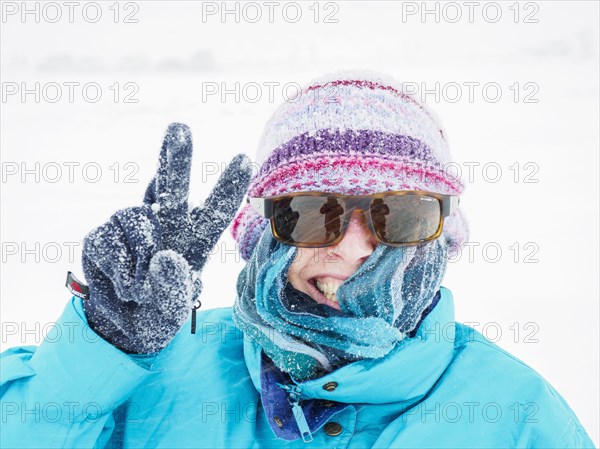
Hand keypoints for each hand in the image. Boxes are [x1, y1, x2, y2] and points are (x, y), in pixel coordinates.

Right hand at [81, 123, 251, 353]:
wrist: (119, 324)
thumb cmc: (157, 312)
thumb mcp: (173, 311)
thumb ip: (173, 289)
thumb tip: (164, 256)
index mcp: (194, 241)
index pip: (214, 211)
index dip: (227, 186)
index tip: (242, 159)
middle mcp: (165, 226)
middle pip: (172, 188)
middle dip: (175, 158)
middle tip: (180, 128)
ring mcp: (132, 227)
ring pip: (134, 217)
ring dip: (137, 258)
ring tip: (139, 288)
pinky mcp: (103, 235)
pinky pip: (108, 240)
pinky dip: (117, 269)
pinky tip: (121, 282)